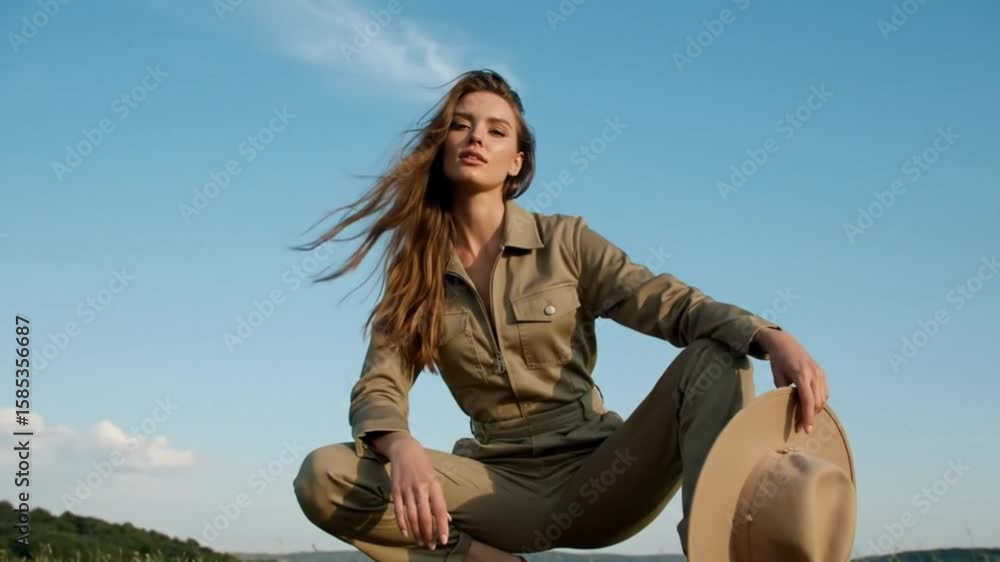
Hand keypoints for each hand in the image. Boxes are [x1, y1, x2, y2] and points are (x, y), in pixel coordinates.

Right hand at [376, 433, 450, 549]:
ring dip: (417, 532)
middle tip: (431, 546)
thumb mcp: (435, 479)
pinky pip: (398, 510)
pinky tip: (406, 533)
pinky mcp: (395, 490)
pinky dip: (402, 523)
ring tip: (421, 543)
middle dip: (428, 534)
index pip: (440, 510)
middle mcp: (421, 488)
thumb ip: (439, 500)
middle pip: (425, 516)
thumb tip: (448, 519)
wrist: (405, 449)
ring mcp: (406, 489)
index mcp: (434, 485)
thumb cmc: (423, 466)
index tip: (444, 540)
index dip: (442, 526)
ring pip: (412, 516)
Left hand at [753, 328, 828, 433]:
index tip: (805, 429)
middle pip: (817, 402)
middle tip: (801, 428)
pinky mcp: (822, 372)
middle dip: (810, 416)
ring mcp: (820, 372)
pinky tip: (810, 406)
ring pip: (823, 398)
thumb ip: (784, 393)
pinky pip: (824, 391)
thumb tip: (789, 409)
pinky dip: (819, 400)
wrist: (785, 342)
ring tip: (805, 418)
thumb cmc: (778, 361)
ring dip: (815, 410)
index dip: (807, 417)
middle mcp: (814, 374)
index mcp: (801, 375)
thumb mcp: (778, 377)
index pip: (808, 401)